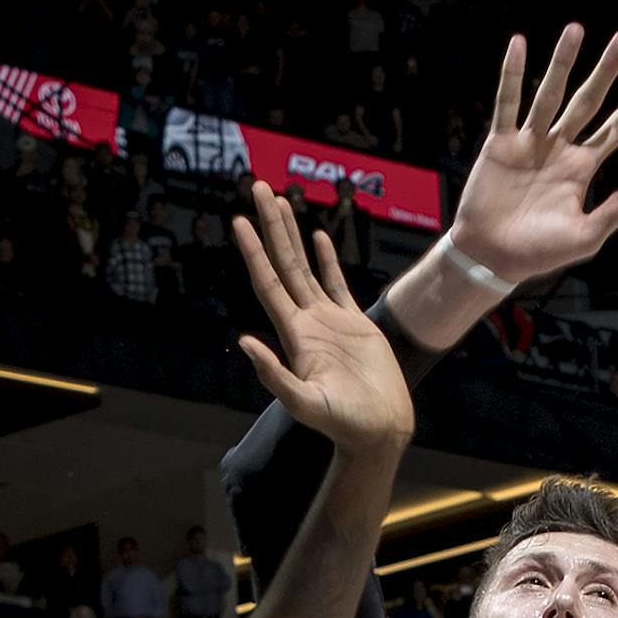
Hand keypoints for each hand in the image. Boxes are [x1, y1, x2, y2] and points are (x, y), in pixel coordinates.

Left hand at [235, 182, 413, 455]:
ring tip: (281, 200)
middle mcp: (306, 321)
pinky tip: (317, 236)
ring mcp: (329, 320)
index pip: (268, 282)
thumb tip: (243, 342)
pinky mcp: (355, 323)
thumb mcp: (304, 404)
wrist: (379, 430)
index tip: (239, 220)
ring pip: (305, 267)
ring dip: (291, 235)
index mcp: (294, 336)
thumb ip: (274, 376)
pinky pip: (336, 282)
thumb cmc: (344, 424)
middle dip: (270, 226)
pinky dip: (326, 258)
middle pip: (282, 263)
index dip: (253, 251)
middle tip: (258, 187)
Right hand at [446, 24, 617, 281]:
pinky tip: (519, 44)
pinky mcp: (500, 143)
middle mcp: (560, 148)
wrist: (492, 258)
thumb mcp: (587, 235)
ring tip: (576, 29)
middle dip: (606, 71)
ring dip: (563, 62)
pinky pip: (508, 103)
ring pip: (550, 94)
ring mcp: (530, 142)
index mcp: (584, 168)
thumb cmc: (540, 252)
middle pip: (588, 101)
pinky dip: (512, 75)